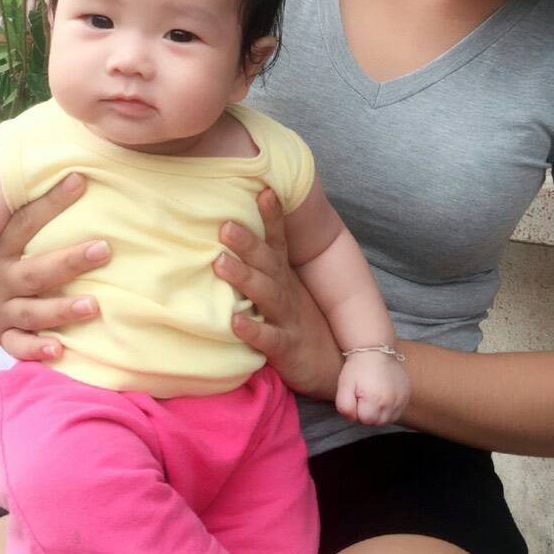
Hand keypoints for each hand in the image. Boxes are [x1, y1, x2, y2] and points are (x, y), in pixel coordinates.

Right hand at [0, 173, 109, 361]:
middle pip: (37, 271)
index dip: (51, 201)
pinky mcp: (0, 332)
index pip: (25, 221)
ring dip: (61, 310)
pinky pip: (17, 345)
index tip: (80, 180)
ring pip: (32, 312)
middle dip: (70, 261)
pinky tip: (59, 350)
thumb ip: (10, 197)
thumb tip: (34, 148)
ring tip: (94, 305)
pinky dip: (35, 350)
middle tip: (105, 249)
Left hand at [214, 188, 341, 401]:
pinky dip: (253, 330)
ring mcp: (288, 318)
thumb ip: (261, 264)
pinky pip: (268, 338)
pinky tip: (234, 322)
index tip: (262, 189)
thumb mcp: (283, 288)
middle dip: (247, 242)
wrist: (333, 365)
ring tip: (220, 263)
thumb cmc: (297, 320)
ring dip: (244, 278)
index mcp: (284, 275)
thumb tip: (229, 232)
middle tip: (224, 225)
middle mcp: (286, 291)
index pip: (278, 240)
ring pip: (266, 295)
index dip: (272, 216)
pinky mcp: (287, 347)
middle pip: (267, 262)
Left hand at [335, 350, 410, 424]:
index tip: (357, 396)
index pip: (365, 420)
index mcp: (375, 399)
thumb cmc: (357, 368)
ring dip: (380, 412)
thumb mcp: (344, 386)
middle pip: (378, 422)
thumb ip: (345, 407)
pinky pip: (398, 411)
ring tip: (374, 396)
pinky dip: (391, 408)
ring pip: (389, 419)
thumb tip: (353, 419)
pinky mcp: (407, 394)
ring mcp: (401, 398)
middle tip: (364, 396)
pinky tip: (383, 395)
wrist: (374, 350)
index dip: (358, 410)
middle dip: (369, 414)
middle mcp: (391, 401)